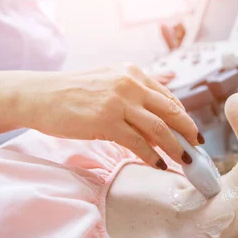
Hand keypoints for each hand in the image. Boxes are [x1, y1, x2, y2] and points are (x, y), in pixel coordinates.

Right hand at [21, 64, 202, 169]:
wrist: (39, 95)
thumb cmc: (72, 91)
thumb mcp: (108, 79)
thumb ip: (136, 86)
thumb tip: (166, 89)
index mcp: (132, 73)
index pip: (168, 97)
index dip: (184, 117)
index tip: (192, 132)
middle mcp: (130, 83)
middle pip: (170, 111)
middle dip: (188, 132)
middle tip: (198, 148)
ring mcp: (119, 102)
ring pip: (158, 129)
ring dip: (175, 147)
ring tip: (184, 160)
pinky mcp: (106, 121)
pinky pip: (138, 142)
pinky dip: (152, 156)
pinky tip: (158, 164)